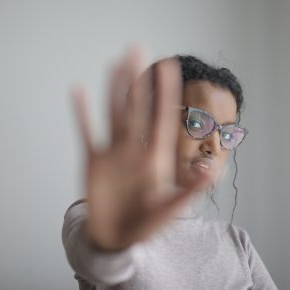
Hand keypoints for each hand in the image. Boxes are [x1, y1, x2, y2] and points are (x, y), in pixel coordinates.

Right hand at [72, 48, 210, 250]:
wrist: (114, 239)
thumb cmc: (143, 226)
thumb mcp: (169, 210)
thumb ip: (188, 191)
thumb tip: (211, 170)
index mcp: (155, 160)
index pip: (161, 119)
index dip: (164, 93)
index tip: (167, 67)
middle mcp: (134, 150)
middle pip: (136, 109)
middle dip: (136, 80)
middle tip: (137, 50)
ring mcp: (113, 153)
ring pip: (113, 114)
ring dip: (113, 89)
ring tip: (114, 63)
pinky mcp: (93, 160)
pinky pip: (86, 131)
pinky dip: (82, 113)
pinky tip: (78, 92)